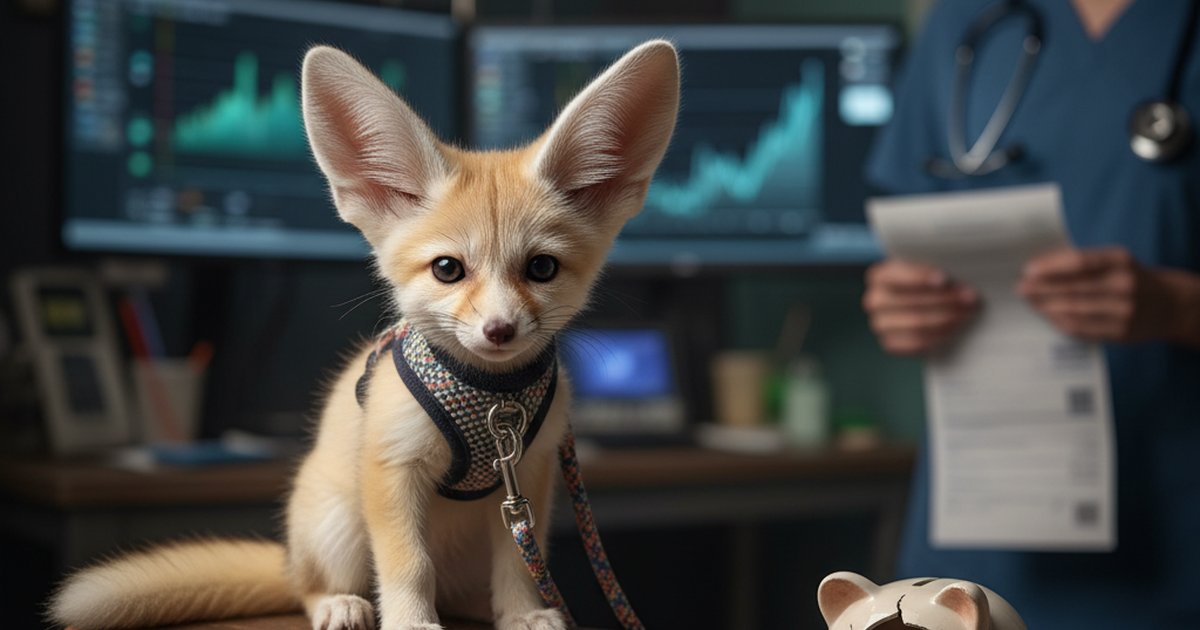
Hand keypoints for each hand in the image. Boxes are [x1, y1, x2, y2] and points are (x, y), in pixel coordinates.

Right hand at [863, 259, 978, 354]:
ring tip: (968, 314)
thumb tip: (957, 273)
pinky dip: (938, 336)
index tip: (945, 280)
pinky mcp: (890, 344)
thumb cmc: (930, 284)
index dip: (920, 277)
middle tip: (970, 298)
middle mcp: (874, 300)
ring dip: (946, 318)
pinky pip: (915, 343)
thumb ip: (938, 270)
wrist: (926, 308)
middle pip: (909, 302)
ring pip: (915, 323)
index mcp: (879, 276)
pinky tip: (955, 330)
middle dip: (943, 300)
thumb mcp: (930, 270)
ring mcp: (880, 324)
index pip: (896, 275)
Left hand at [1017, 247, 1193, 343]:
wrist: (1167, 305)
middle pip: (1073, 288)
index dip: (1051, 266)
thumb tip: (1039, 266)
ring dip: (1046, 306)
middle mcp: (1124, 285)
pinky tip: (1047, 315)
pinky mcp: (1120, 332)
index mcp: (1120, 260)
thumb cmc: (1129, 277)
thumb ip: (1081, 261)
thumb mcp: (1113, 260)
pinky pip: (1081, 329)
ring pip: (1074, 310)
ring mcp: (1123, 311)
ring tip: (1030, 302)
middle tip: (1021, 288)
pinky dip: (1059, 321)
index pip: (1080, 262)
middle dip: (1041, 289)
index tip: (1028, 270)